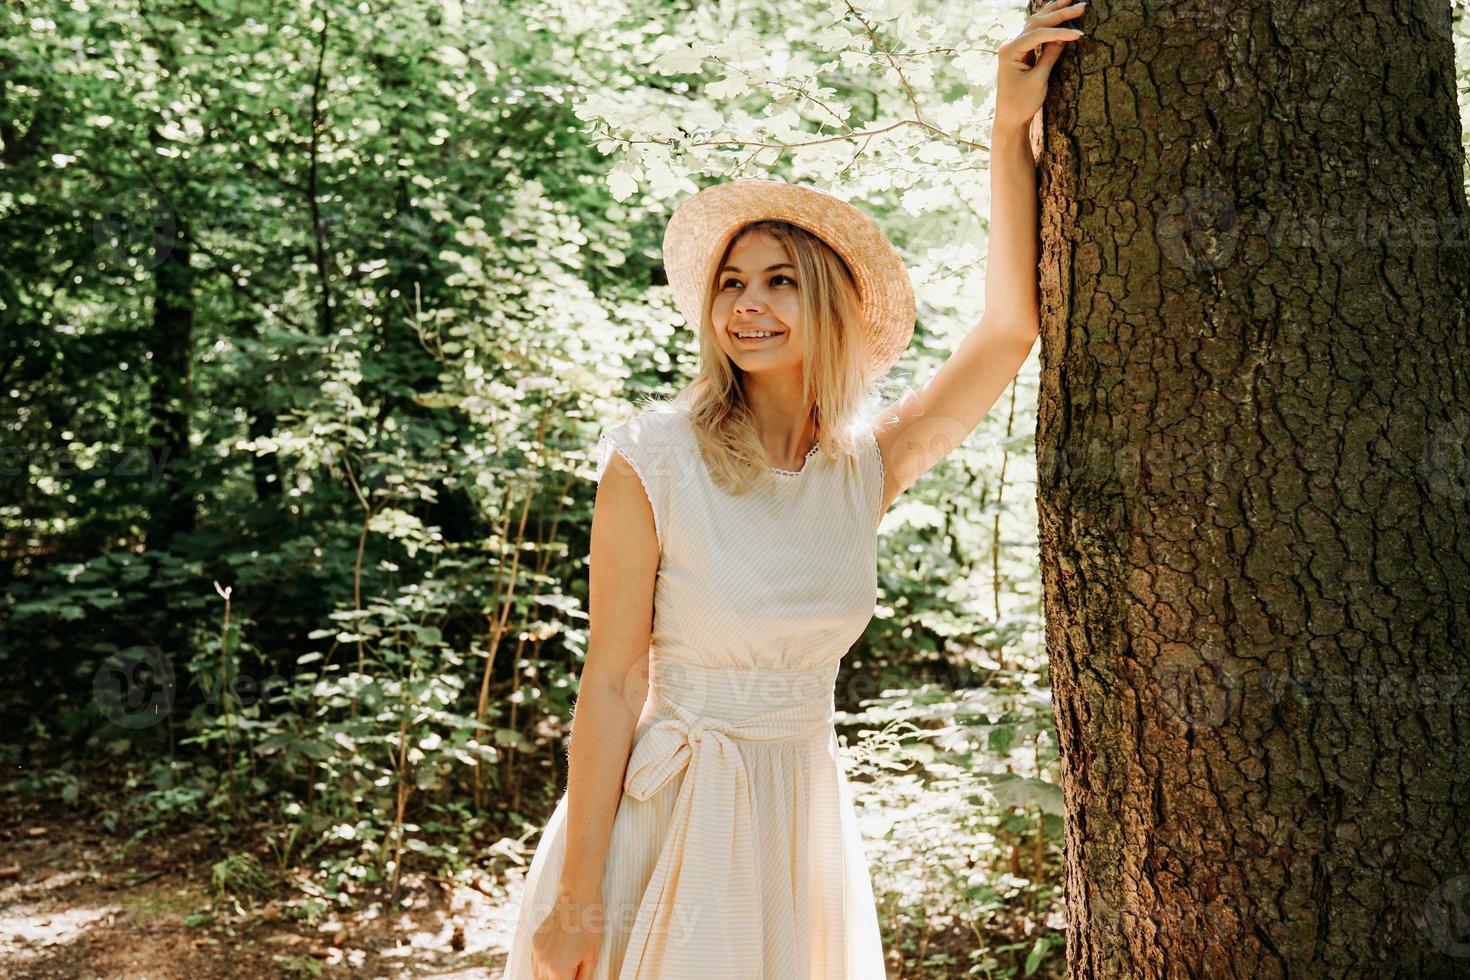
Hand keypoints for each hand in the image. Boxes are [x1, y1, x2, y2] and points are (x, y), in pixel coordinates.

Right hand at [530, 894, 604, 979]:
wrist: (577, 900)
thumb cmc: (588, 925)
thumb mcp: (592, 958)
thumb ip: (584, 978)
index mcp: (559, 970)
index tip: (574, 978)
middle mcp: (544, 963)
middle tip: (570, 974)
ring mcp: (537, 952)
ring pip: (537, 976)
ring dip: (548, 978)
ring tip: (562, 970)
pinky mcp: (535, 943)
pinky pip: (535, 962)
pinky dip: (543, 967)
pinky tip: (555, 961)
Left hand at [993, 0, 1087, 134]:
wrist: (1010, 120)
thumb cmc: (1022, 104)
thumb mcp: (1039, 80)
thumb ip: (1050, 56)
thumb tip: (1063, 38)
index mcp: (1010, 51)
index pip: (1038, 34)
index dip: (1060, 33)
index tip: (1080, 35)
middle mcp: (1010, 45)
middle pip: (1037, 23)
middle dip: (1059, 14)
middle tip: (1081, 6)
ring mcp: (1014, 48)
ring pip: (1035, 24)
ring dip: (1053, 12)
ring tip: (1070, 1)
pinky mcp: (1020, 53)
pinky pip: (1035, 33)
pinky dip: (1048, 23)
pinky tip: (1056, 13)